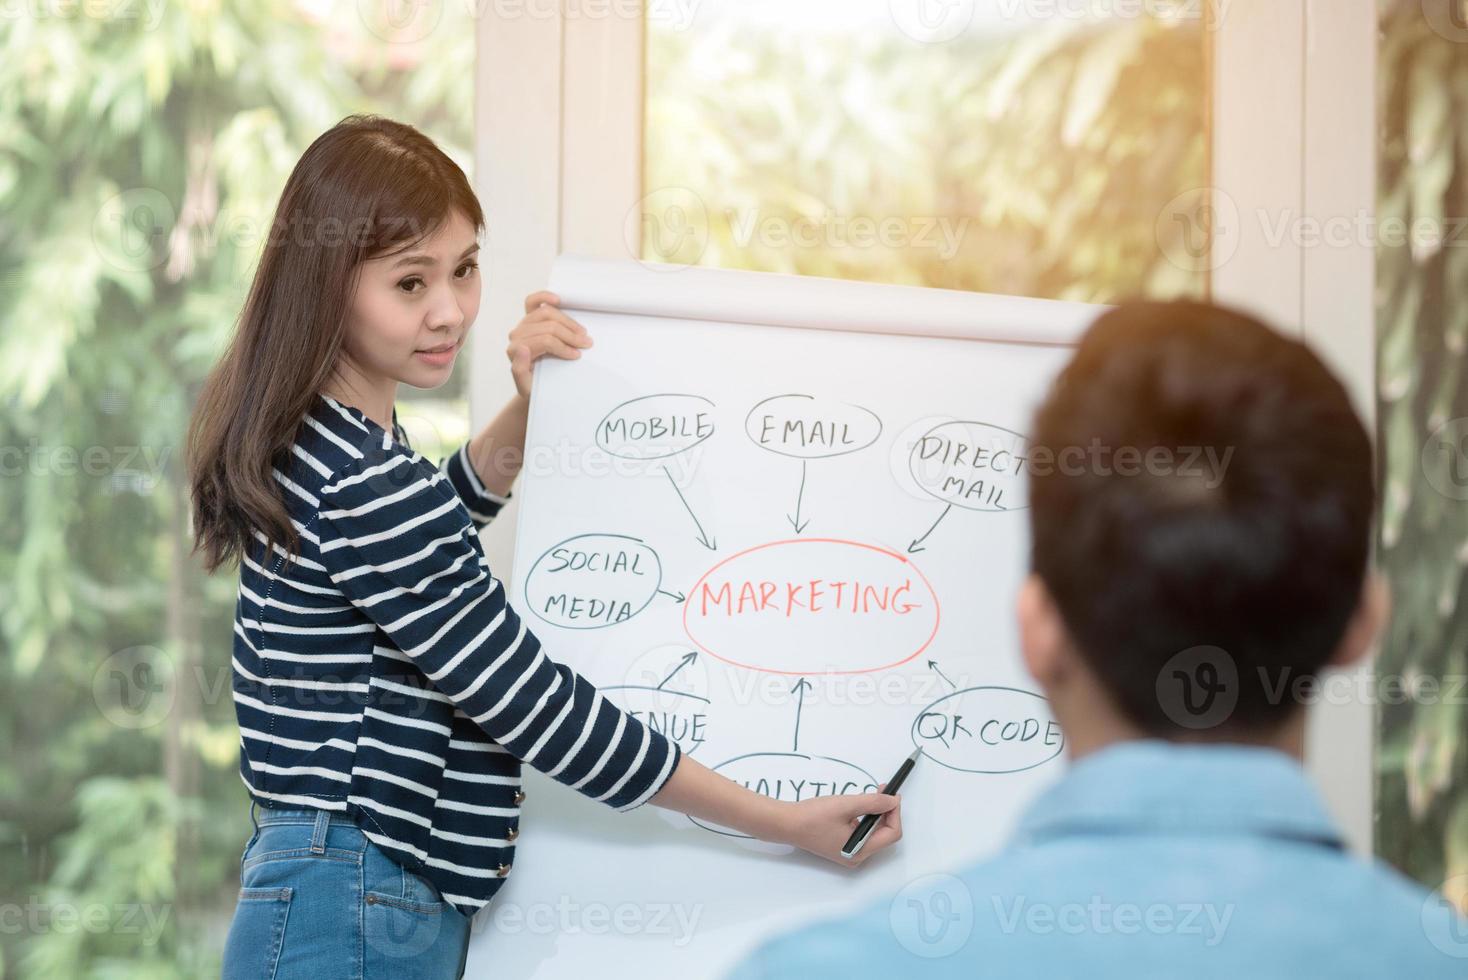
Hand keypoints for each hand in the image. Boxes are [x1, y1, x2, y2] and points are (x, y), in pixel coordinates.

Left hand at [506, 290, 592, 399]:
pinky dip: (545, 297)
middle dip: (570, 336)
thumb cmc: (534, 386)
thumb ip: (519, 371)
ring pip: (546, 313)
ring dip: (568, 322)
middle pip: (548, 326)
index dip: (563, 347)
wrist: (534, 385)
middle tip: (586, 344)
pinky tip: (557, 300)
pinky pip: (532, 301)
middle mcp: (517, 335)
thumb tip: (522, 348)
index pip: (544, 341)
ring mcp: (523, 324)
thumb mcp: (527, 388)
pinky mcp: (528, 317)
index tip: (577, 356)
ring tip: (582, 333)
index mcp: (514, 351)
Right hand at [776, 784, 901, 866]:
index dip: (895, 813)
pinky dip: (866, 818)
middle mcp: (857, 857)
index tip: (892, 795)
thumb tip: (892, 801)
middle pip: (885, 834)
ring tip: (871, 795)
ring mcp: (849, 853)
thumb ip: (873, 803)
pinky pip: (863, 833)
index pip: (892, 833)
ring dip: (876, 813)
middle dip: (887, 811)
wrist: (787, 823)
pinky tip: (859, 805)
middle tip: (883, 790)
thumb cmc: (813, 817)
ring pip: (874, 832)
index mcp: (860, 851)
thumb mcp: (847, 805)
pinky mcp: (842, 846)